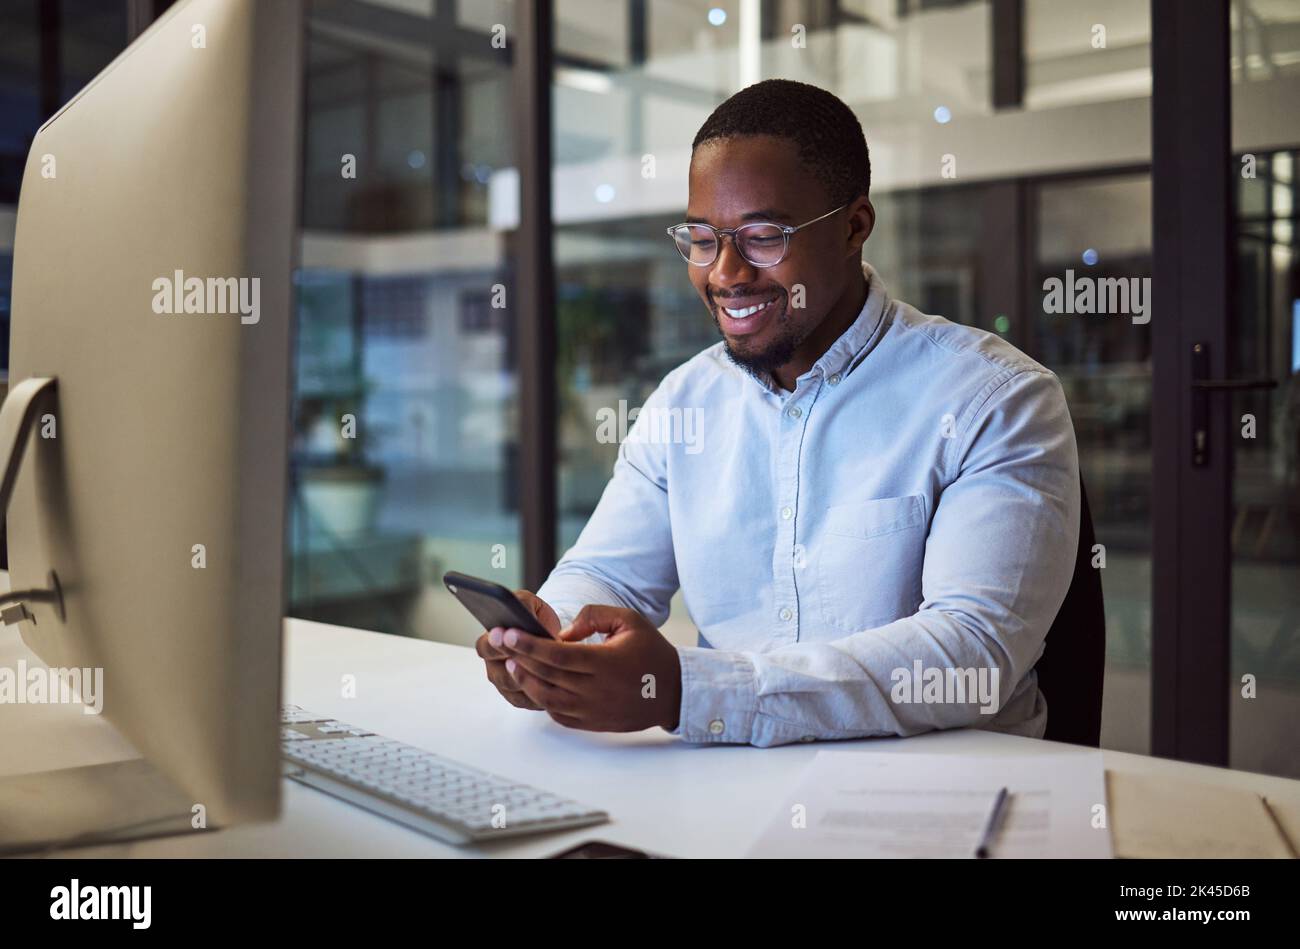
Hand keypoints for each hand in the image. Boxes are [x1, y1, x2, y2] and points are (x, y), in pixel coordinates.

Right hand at [474, 590, 559, 710]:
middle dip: (516, 668)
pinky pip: (526, 701)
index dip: (495, 643)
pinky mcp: (519, 698)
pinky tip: (554, 688)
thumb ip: (524, 605)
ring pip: (515, 690)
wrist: (548, 636)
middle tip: (531, 660)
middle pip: (499, 674)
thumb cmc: (535, 618)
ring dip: (531, 683)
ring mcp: (504, 684)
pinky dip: (539, 696)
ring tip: (549, 675)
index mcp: (490, 641)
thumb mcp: (530, 605)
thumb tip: (525, 615)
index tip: (504, 634)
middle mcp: (493, 665)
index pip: (485, 646)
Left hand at [498, 604, 681, 732]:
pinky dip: (542, 700)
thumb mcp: (629, 620)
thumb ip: (594, 616)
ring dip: (525, 681)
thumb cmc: (651, 652)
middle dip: (519, 658)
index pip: (557, 655)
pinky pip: (558, 714)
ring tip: (512, 664)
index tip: (508, 633)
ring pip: (547, 698)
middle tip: (499, 643)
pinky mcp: (593, 723)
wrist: (673, 692)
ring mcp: (593, 710)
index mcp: (606, 663)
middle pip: (547, 675)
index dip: (529, 644)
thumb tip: (563, 632)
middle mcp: (597, 690)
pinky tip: (534, 684)